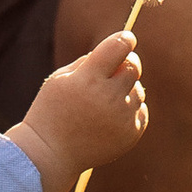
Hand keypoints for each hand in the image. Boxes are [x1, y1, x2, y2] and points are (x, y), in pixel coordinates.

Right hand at [14, 31, 148, 191]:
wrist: (50, 153)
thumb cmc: (53, 110)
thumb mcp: (61, 78)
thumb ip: (90, 61)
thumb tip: (118, 51)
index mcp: (88, 78)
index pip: (118, 47)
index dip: (125, 39)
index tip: (127, 38)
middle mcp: (108, 97)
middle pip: (133, 66)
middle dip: (126, 63)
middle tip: (115, 69)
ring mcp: (121, 118)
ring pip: (138, 90)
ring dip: (125, 90)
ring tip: (104, 101)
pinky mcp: (130, 134)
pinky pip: (141, 111)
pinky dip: (129, 110)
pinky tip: (109, 117)